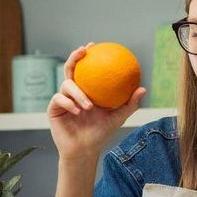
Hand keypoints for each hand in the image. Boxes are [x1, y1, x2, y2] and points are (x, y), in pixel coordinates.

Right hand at [48, 43, 146, 163]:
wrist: (84, 150)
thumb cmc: (101, 133)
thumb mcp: (117, 117)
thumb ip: (129, 103)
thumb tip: (143, 88)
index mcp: (86, 90)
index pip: (85, 69)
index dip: (86, 55)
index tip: (93, 46)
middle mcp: (72, 91)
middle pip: (70, 69)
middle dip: (74, 57)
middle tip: (83, 52)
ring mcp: (62, 99)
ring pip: (66, 85)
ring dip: (78, 93)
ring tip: (88, 106)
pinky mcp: (53, 109)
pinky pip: (59, 99)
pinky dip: (69, 103)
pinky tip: (78, 111)